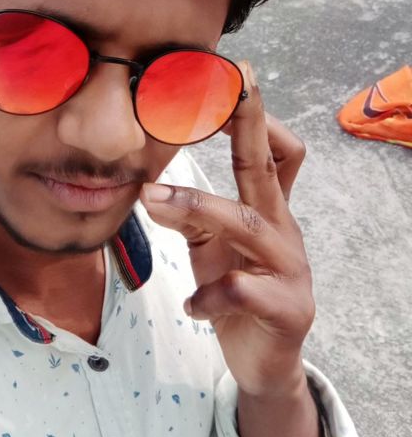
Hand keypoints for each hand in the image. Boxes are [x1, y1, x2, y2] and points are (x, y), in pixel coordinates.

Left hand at [140, 62, 314, 396]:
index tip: (234, 77)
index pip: (268, 152)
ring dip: (196, 205)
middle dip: (251, 122)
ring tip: (153, 199)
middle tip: (235, 86)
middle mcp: (282, 227)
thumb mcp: (209, 246)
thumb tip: (147, 187)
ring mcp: (290, 266)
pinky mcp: (287, 308)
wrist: (263, 360)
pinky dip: (209, 294)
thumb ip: (186, 215)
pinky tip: (192, 305)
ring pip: (246, 222)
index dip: (253, 115)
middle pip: (265, 166)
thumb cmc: (235, 288)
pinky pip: (242, 290)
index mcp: (266, 208)